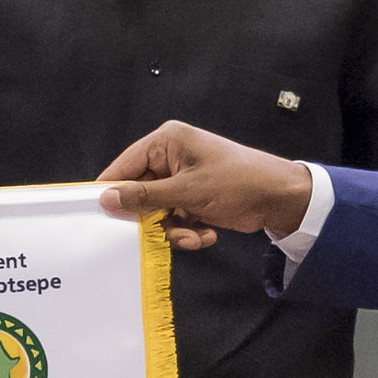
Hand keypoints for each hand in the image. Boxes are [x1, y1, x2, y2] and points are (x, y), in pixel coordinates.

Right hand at [96, 121, 311, 249]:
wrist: (279, 198)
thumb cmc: (237, 181)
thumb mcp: (187, 191)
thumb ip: (144, 197)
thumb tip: (107, 199)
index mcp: (166, 142)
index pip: (124, 166)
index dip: (112, 191)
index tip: (99, 215)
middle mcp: (170, 158)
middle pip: (139, 193)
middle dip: (150, 218)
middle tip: (154, 234)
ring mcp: (181, 180)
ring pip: (156, 212)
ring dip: (171, 229)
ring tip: (192, 235)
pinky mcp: (192, 199)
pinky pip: (174, 219)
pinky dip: (186, 230)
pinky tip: (205, 234)